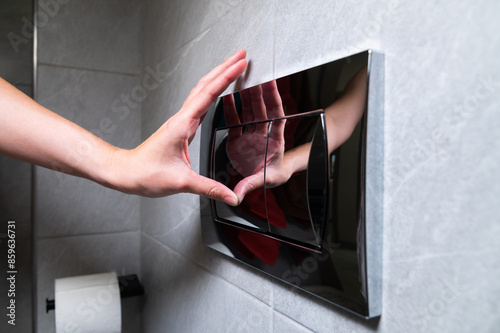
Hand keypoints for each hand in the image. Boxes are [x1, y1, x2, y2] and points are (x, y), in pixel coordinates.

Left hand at [107, 50, 246, 204]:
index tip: (240, 64)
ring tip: (234, 66)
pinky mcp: (181, 127)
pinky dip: (212, 91)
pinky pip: (200, 103)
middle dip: (225, 68)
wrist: (126, 173)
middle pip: (205, 85)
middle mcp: (181, 119)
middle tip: (242, 55)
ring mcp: (180, 121)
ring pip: (201, 91)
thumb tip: (231, 195)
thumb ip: (209, 188)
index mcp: (182, 125)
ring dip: (218, 76)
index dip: (226, 78)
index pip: (208, 95)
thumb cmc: (145, 174)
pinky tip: (218, 91)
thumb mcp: (180, 183)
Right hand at [222, 80, 292, 202]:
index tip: (272, 84)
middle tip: (253, 74)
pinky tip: (225, 98)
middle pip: (262, 108)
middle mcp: (263, 134)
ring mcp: (251, 134)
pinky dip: (230, 109)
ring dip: (245, 96)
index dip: (274, 99)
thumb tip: (239, 192)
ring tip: (239, 79)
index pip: (276, 116)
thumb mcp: (264, 181)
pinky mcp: (239, 138)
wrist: (270, 180)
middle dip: (258, 91)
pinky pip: (235, 121)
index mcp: (274, 141)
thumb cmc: (274, 175)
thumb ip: (250, 184)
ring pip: (249, 111)